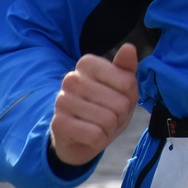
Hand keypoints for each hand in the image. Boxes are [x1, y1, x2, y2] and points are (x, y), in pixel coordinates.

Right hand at [50, 43, 139, 166]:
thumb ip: (126, 69)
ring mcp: (62, 100)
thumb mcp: (122, 89)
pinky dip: (99, 140)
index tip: (117, 99)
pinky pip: (96, 135)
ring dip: (109, 129)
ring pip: (108, 120)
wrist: (81, 138)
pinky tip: (89, 136)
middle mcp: (71, 78)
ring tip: (98, 125)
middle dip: (120, 115)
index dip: (129, 98)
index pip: (127, 82)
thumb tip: (129, 47)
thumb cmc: (105, 108)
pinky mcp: (58, 124)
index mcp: (87, 63)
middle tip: (108, 116)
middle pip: (120, 103)